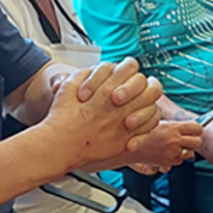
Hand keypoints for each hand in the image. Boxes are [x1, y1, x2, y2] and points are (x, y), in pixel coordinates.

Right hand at [44, 61, 163, 164]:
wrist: (60, 145)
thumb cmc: (62, 116)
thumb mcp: (69, 85)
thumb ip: (87, 73)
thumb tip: (100, 70)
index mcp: (106, 88)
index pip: (130, 67)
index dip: (128, 69)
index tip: (124, 75)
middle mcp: (119, 105)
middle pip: (147, 85)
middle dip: (144, 84)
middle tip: (140, 88)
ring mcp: (125, 123)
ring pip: (152, 106)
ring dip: (148, 102)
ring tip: (139, 103)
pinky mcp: (126, 138)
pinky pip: (148, 127)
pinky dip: (147, 121)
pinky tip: (138, 120)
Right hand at [126, 120, 202, 167]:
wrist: (128, 146)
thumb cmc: (140, 132)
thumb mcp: (158, 122)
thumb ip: (174, 126)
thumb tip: (188, 126)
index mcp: (172, 128)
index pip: (197, 128)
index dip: (196, 129)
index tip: (193, 130)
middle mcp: (174, 141)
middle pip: (197, 142)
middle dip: (194, 140)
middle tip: (187, 138)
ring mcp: (172, 153)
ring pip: (190, 153)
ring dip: (186, 150)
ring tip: (176, 146)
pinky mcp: (169, 162)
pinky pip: (180, 161)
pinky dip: (177, 157)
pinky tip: (168, 152)